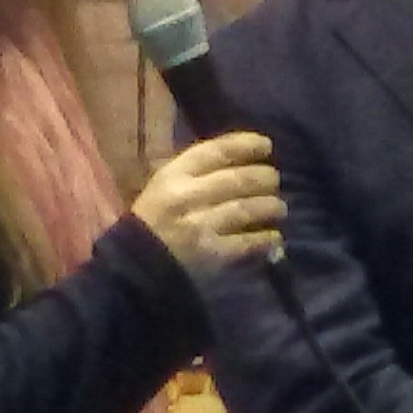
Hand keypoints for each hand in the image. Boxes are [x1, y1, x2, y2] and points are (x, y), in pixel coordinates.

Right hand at [132, 132, 285, 280]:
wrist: (133, 267)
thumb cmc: (151, 221)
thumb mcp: (164, 186)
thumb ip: (196, 172)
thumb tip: (240, 161)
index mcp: (173, 175)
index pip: (217, 151)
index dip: (246, 145)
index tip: (266, 145)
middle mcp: (187, 196)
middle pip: (238, 179)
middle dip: (264, 177)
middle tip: (275, 180)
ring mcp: (199, 225)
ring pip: (246, 209)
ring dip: (270, 206)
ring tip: (280, 207)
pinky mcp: (209, 254)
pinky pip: (246, 242)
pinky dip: (265, 239)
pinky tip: (275, 237)